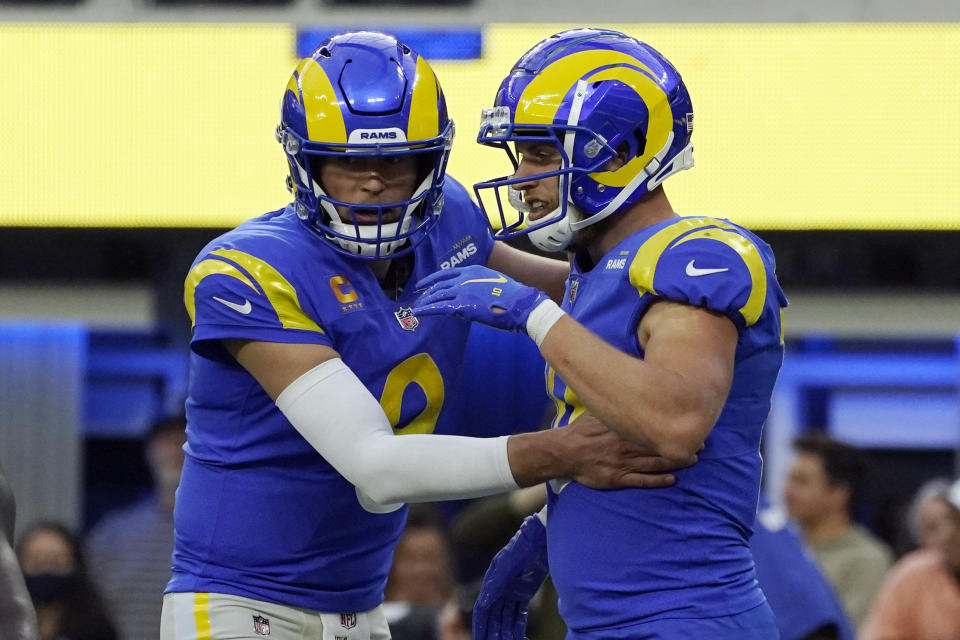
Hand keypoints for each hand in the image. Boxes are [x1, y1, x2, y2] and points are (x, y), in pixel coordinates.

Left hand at [412, 265, 548, 332]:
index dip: (432, 278)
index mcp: (473, 271)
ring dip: (426, 302)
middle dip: (428, 293)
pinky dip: (426, 310)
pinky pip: (439, 308)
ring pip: (437, 296)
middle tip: (420, 299)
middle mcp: (464, 279)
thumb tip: (478, 291)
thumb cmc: (514, 296)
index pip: (447, 273)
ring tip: (418, 307)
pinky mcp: (462, 306)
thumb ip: (482, 284)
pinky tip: (418, 313)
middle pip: (439, 286)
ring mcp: (462, 292)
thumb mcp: (496, 281)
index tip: (423, 283)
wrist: (521, 304)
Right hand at [473, 515, 548, 639]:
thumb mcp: (508, 565)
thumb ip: (495, 584)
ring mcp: (512, 592)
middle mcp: (499, 589)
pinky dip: (518, 626)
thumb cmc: (522, 548)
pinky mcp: (524, 593)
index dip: (480, 626)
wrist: (540, 539)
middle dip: (493, 633)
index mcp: (491, 583)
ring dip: (506, 632)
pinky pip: (519, 614)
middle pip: (494, 617)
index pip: (482, 610)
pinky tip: (519, 638)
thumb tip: (482, 604)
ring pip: (506, 618)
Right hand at [563, 413, 697, 489]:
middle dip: (681, 445)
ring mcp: (623, 463)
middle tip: (702, 443)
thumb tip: (624, 384)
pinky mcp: (618, 478)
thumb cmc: (580, 432)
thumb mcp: (596, 413)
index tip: (691, 424)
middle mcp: (626, 446)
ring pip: (654, 463)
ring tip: (693, 460)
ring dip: (675, 462)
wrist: (564, 452)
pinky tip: (672, 479)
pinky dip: (657, 480)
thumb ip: (612, 404)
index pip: (653, 426)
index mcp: (623, 429)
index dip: (673, 426)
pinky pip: (641, 480)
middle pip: (658, 445)